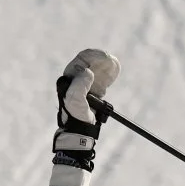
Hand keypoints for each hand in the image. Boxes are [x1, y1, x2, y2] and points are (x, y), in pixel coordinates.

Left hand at [53, 49, 119, 169]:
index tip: (104, 56)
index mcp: (69, 78)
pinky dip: (109, 73)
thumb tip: (88, 72)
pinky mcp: (94, 91)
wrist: (79, 130)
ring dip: (106, 65)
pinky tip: (115, 69)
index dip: (93, 55)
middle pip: (90, 62)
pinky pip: (103, 78)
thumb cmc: (74, 115)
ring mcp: (86, 84)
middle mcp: (76, 79)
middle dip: (101, 59)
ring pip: (98, 69)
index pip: (81, 60)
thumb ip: (79, 85)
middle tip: (110, 59)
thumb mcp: (74, 100)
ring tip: (113, 63)